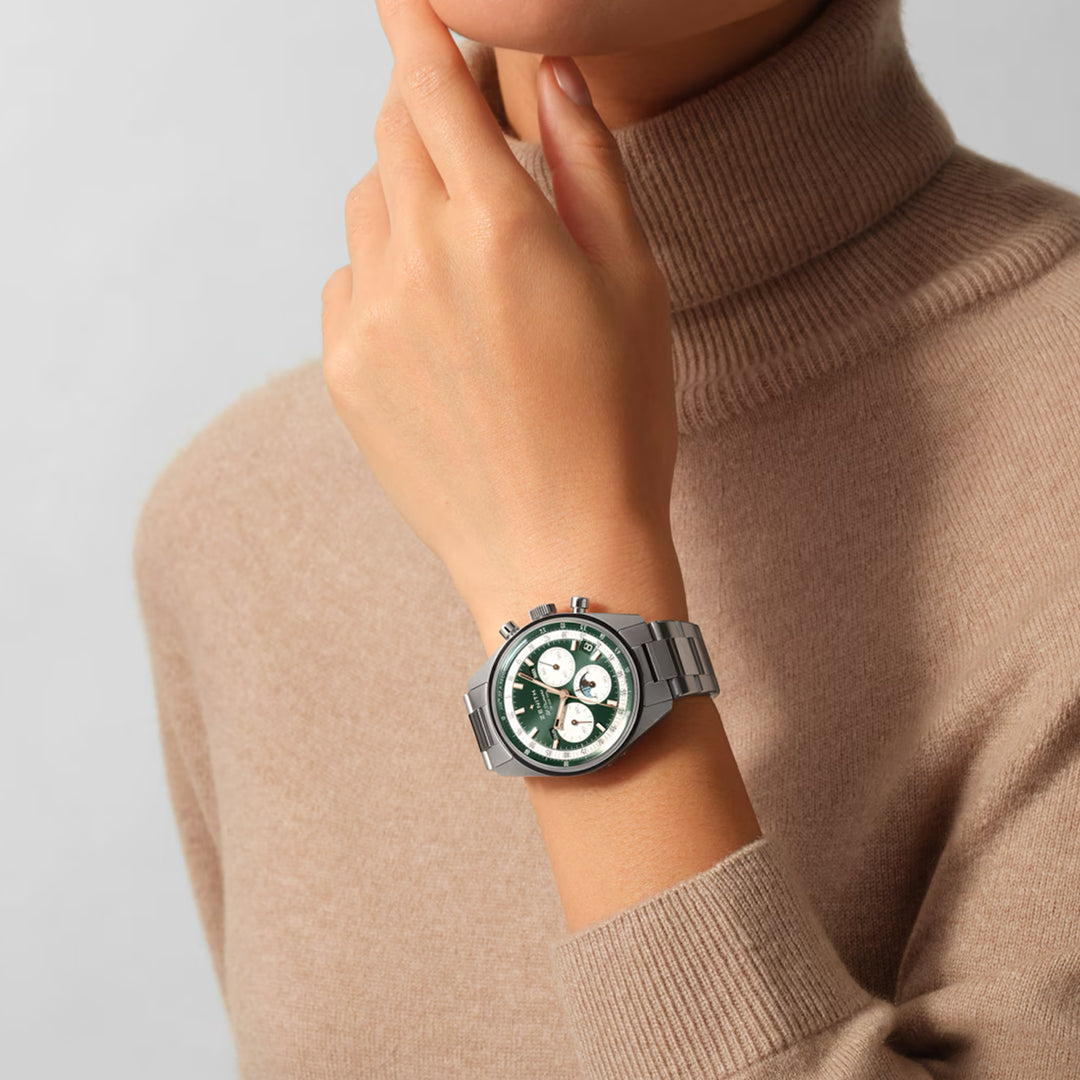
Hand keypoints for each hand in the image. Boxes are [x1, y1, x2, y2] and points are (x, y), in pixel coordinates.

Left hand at [321, 0, 684, 643]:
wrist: (558, 552)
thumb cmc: (618, 423)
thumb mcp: (634, 284)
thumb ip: (587, 164)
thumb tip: (550, 74)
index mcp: (499, 225)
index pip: (431, 85)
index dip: (415, 28)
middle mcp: (419, 257)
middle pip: (391, 136)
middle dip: (424, 119)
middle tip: (471, 154)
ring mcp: (370, 318)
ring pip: (366, 209)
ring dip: (407, 204)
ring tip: (468, 269)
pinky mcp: (344, 373)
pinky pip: (347, 283)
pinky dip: (382, 276)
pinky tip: (435, 330)